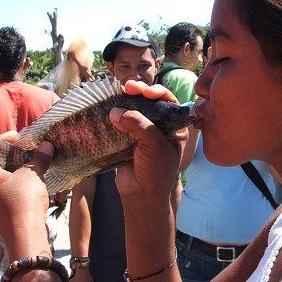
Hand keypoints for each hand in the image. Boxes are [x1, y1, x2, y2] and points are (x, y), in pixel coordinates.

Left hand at [0, 131, 53, 259]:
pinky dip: (15, 180)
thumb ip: (38, 158)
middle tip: (30, 148)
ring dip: (16, 167)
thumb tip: (47, 145)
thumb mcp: (32, 174)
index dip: (6, 139)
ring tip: (33, 162)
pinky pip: (3, 188)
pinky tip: (31, 179)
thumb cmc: (23, 200)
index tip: (22, 136)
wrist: (24, 234)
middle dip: (13, 153)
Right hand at [110, 80, 186, 199]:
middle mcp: (158, 128)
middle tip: (129, 87)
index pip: (168, 103)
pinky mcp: (126, 140)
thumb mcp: (153, 144)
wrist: (141, 195)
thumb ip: (138, 124)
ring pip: (133, 111)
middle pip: (149, 103)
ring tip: (118, 92)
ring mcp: (141, 133)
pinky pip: (120, 123)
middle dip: (140, 93)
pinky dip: (114, 115)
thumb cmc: (156, 170)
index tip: (146, 91)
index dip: (158, 93)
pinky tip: (108, 107)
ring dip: (126, 101)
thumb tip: (115, 111)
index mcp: (173, 127)